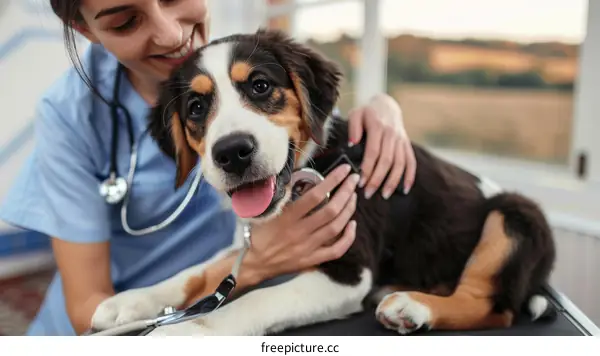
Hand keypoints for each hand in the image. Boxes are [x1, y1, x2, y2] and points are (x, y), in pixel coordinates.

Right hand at [244, 164, 358, 281]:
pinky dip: (348, 237)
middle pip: (331, 210)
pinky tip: (352, 224)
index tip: (344, 169)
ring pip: (336, 228)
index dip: (333, 180)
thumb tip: (300, 178)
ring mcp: (307, 248)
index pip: (316, 195)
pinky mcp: (312, 260)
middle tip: (354, 180)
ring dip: (349, 210)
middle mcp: (300, 232)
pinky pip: (336, 250)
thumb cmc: (259, 233)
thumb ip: (283, 195)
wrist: (254, 262)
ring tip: (353, 196)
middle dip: (346, 192)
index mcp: (287, 218)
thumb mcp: (265, 210)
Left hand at [347, 93, 415, 198]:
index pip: (373, 152)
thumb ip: (353, 127)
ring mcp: (401, 140)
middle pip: (387, 161)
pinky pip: (411, 161)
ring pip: (400, 164)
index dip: (368, 168)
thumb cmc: (367, 112)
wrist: (387, 105)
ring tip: (385, 195)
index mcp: (378, 127)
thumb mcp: (356, 114)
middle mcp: (392, 134)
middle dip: (378, 179)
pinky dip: (410, 176)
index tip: (361, 182)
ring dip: (393, 181)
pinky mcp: (407, 144)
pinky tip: (405, 189)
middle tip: (369, 193)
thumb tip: (352, 144)